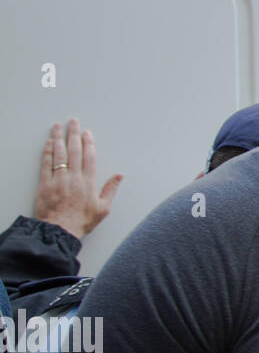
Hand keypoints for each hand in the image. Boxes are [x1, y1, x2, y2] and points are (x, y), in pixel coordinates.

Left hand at [33, 119, 123, 240]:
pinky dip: (47, 152)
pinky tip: (48, 144)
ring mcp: (58, 179)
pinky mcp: (44, 184)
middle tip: (73, 122)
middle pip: (74, 150)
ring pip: (59, 154)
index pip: (89, 156)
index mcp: (88, 182)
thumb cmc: (81, 221)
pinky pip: (46, 164)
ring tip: (58, 127)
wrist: (60, 231)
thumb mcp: (103, 208)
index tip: (87, 133)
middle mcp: (73, 177)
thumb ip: (111, 190)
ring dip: (58, 138)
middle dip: (73, 134)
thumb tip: (120, 176)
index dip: (88, 143)